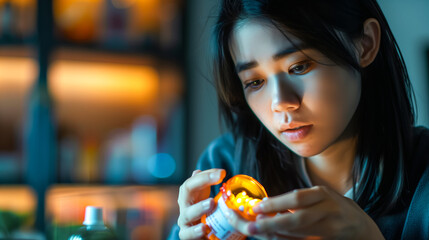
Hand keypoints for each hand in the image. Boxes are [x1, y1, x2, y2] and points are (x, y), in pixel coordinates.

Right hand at [177, 168, 225, 239]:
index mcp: (189, 193)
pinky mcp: (186, 234)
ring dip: (199, 208)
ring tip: (211, 203)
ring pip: (187, 214)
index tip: (222, 173)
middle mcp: (184, 204)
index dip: (205, 176)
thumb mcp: (209, 195)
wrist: (202, 233)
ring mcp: (184, 220)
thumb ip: (212, 183)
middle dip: (200, 184)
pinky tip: (204, 228)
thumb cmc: (205, 210)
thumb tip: (219, 172)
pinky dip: (194, 232)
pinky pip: (186, 234)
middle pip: (186, 191)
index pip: (193, 180)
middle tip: (216, 178)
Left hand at [240, 186, 383, 239]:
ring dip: (279, 234)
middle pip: (298, 219)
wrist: (361, 226)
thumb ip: (296, 201)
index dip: (275, 204)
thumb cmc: (332, 208)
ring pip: (302, 235)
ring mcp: (332, 229)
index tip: (256, 208)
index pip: (297, 198)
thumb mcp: (319, 197)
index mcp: (323, 194)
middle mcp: (329, 210)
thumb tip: (265, 206)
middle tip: (252, 227)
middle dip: (273, 224)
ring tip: (261, 232)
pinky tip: (277, 238)